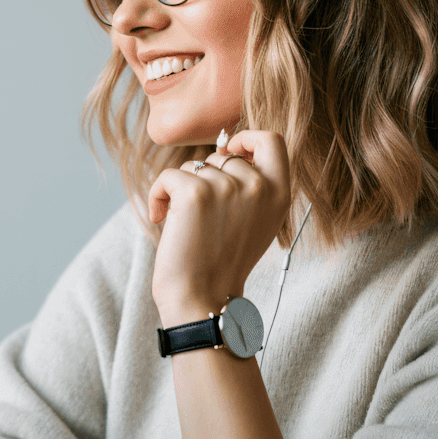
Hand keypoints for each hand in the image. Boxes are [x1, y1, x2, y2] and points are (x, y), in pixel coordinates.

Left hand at [148, 131, 290, 324]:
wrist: (201, 298)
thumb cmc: (223, 263)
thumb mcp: (256, 221)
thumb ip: (254, 185)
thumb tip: (228, 150)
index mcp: (279, 193)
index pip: (270, 140)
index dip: (246, 140)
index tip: (228, 154)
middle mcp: (258, 187)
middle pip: (222, 156)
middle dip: (204, 179)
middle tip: (201, 216)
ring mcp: (227, 188)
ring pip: (193, 166)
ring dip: (180, 190)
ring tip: (186, 224)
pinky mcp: (194, 193)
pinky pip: (167, 176)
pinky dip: (157, 196)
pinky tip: (161, 219)